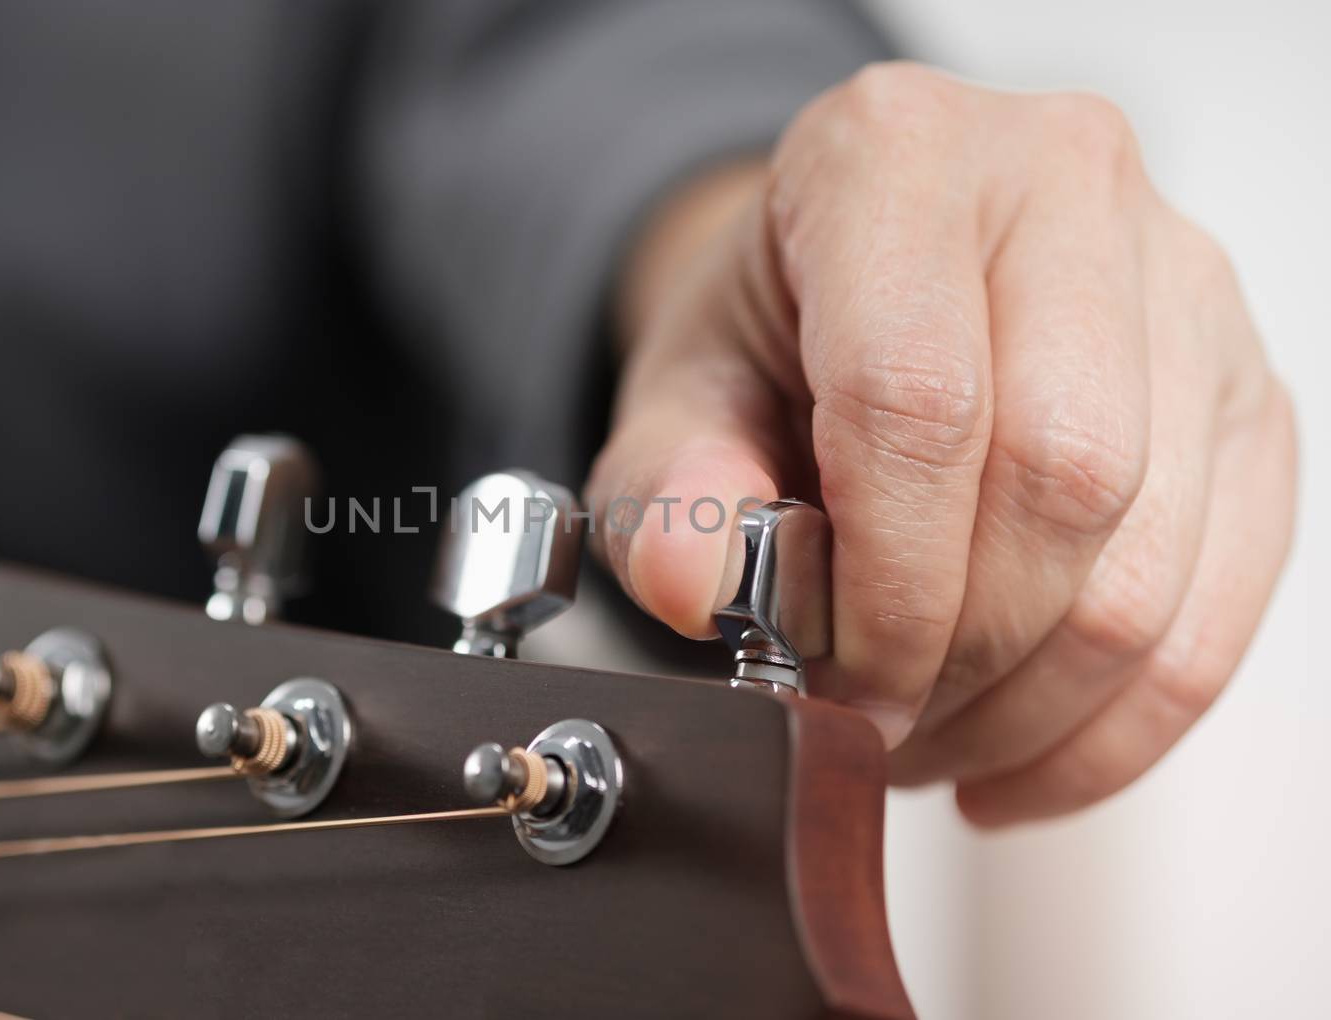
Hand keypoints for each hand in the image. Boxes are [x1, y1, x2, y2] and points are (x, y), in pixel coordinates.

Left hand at [587, 63, 1296, 825]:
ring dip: (1034, 706)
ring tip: (932, 743)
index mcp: (894, 158)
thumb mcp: (676, 397)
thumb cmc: (768, 334)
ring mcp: (1182, 285)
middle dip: (961, 657)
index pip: (919, 399)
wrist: (853, 287)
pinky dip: (1121, 720)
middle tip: (876, 728)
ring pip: (1152, 558)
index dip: (882, 586)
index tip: (837, 687)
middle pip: (1060, 480)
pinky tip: (1021, 756)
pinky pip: (1224, 596)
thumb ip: (668, 489)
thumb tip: (692, 586)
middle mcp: (1062, 185)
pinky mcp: (1244, 388)